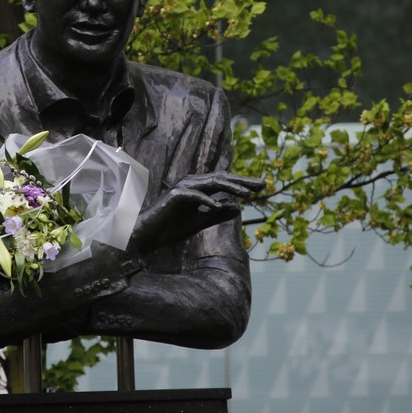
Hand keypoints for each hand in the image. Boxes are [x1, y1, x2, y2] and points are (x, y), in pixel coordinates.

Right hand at [130, 172, 263, 254]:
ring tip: (246, 194)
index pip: (224, 181)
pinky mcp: (174, 197)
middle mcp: (191, 183)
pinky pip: (194, 196)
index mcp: (198, 188)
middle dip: (243, 181)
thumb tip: (238, 208)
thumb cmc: (171, 227)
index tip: (263, 187)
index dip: (244, 183)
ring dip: (230, 187)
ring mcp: (182, 188)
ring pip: (210, 183)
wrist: (148, 235)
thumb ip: (217, 215)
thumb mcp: (200, 223)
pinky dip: (207, 200)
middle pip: (221, 177)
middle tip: (263, 184)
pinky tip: (219, 206)